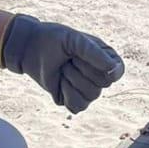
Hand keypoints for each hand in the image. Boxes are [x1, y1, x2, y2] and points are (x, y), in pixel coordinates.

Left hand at [0, 15, 123, 113]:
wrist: (31, 49)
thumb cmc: (55, 40)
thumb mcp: (75, 41)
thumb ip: (94, 54)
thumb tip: (113, 70)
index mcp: (105, 58)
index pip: (117, 71)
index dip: (107, 70)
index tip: (86, 59)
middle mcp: (99, 76)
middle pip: (102, 85)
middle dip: (81, 70)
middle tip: (69, 59)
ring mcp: (87, 90)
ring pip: (90, 96)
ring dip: (72, 80)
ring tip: (63, 68)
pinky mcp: (73, 100)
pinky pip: (78, 107)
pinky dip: (66, 94)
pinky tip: (59, 82)